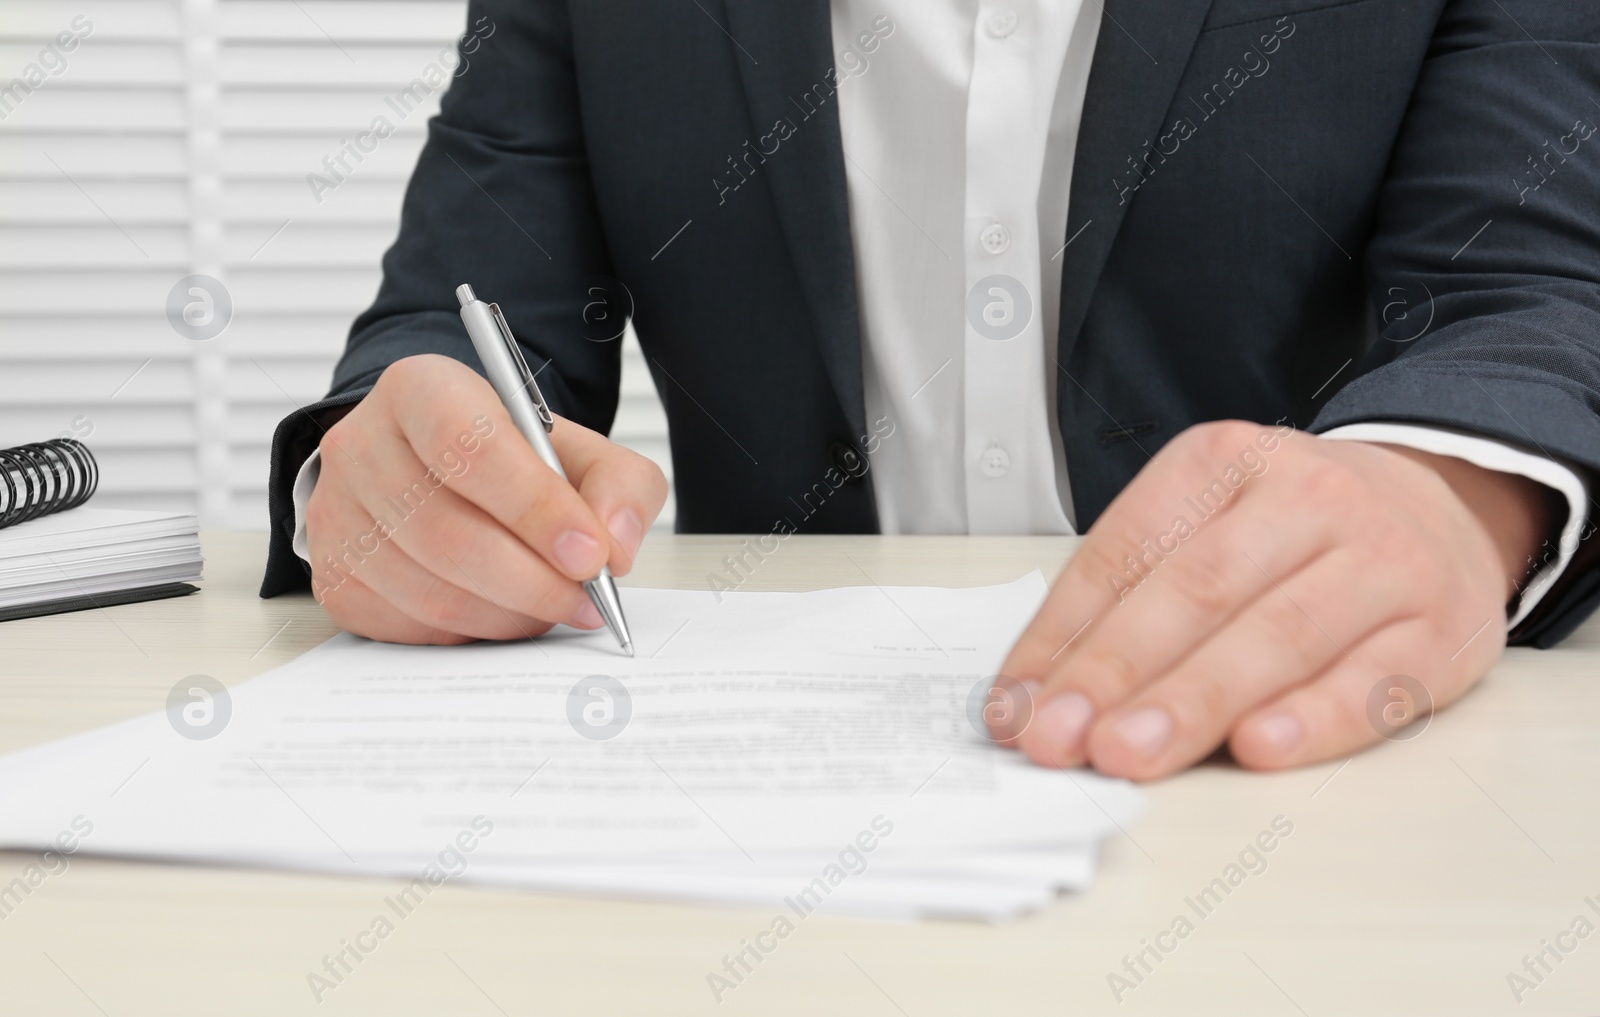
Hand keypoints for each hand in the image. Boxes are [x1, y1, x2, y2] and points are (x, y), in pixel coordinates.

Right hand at [304, 354, 667, 643]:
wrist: (434, 473)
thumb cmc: (510, 461)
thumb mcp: (577, 449)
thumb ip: (618, 485)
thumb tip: (616, 547)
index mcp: (421, 390)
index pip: (468, 449)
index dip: (535, 508)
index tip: (590, 554)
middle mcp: (361, 445)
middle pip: (447, 532)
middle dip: (533, 580)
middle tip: (585, 599)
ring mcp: (336, 515)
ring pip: (430, 591)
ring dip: (508, 614)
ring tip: (552, 607)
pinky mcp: (333, 577)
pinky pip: (409, 627)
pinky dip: (471, 633)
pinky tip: (503, 613)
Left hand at [992, 420, 1551, 778]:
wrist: (1447, 505)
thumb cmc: (1297, 530)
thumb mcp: (1211, 519)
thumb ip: (1133, 595)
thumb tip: (1042, 696)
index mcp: (1225, 461)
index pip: (1127, 551)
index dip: (1063, 635)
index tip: (1016, 706)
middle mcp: (1307, 498)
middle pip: (1197, 590)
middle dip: (1116, 672)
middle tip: (1059, 738)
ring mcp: (1383, 562)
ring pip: (1278, 635)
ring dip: (1193, 703)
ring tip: (1127, 754)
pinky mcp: (1442, 632)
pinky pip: (1374, 682)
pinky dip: (1314, 720)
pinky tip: (1258, 749)